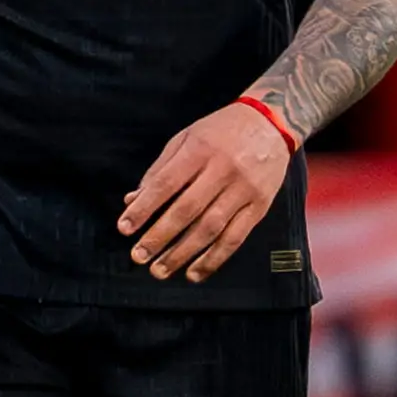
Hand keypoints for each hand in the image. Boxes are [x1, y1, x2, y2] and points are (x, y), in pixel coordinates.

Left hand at [118, 102, 295, 282]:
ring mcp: (244, 190)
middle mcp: (223, 170)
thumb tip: (132, 201)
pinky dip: (214, 259)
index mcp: (199, 150)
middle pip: (187, 210)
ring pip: (210, 228)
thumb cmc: (220, 131)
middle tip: (138, 256)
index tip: (124, 228)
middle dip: (160, 236)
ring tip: (160, 270)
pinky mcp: (260, 206)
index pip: (166, 183)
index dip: (144, 208)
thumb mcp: (186, 138)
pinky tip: (195, 273)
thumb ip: (159, 170)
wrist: (271, 123)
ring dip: (183, 254)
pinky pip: (235, 237)